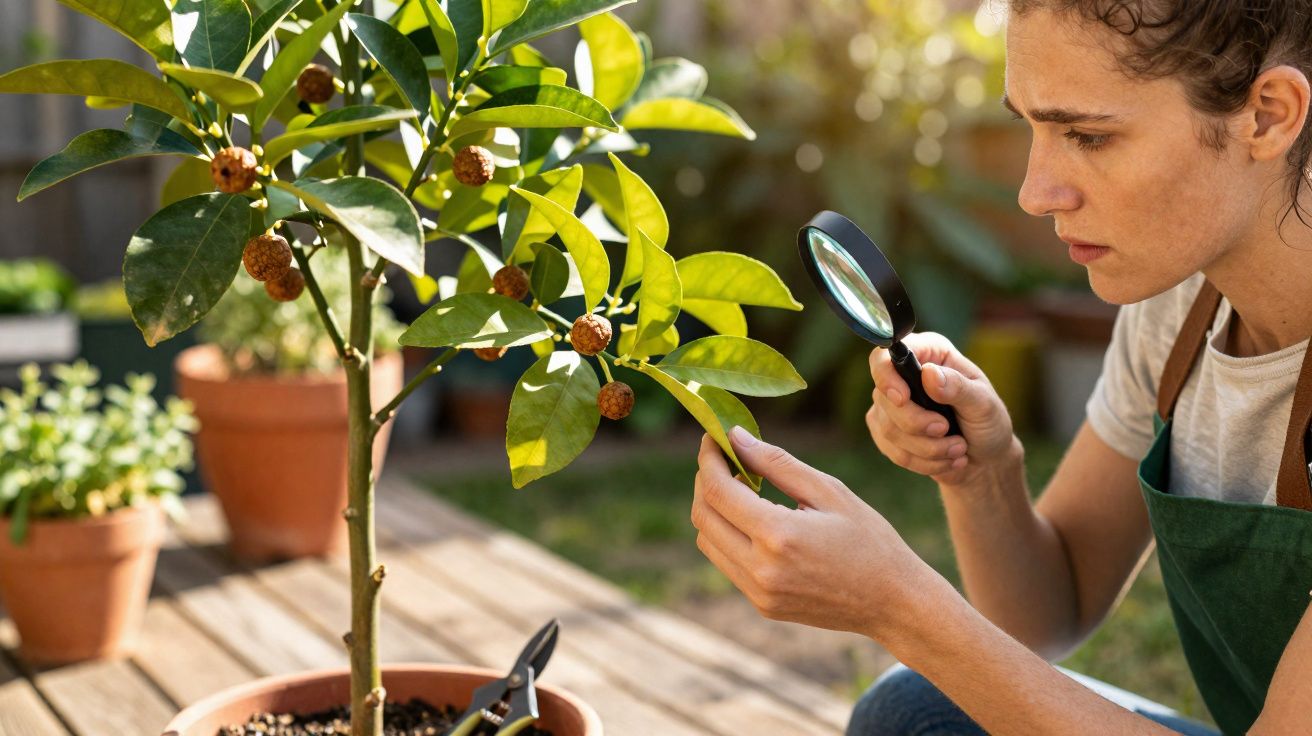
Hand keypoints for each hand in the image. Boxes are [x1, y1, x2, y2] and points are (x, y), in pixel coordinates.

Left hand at [691, 428, 944, 638]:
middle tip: (724, 457)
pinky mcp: (762, 605)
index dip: (708, 458)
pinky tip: (753, 517)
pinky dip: (727, 533)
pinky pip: (725, 562)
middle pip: (703, 515)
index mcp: (778, 536)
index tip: (712, 435)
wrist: (894, 602)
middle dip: (705, 480)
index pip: (718, 490)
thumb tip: (735, 436)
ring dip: (713, 508)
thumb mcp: (829, 490)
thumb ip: (776, 463)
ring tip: (741, 485)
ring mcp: (758, 592)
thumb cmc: (869, 539)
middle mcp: (761, 569)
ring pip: (707, 540)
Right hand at [867, 332, 1017, 487]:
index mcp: (929, 355)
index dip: (886, 376)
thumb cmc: (988, 423)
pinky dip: (922, 461)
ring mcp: (891, 406)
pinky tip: (945, 459)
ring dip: (927, 448)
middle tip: (946, 430)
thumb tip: (929, 374)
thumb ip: (958, 388)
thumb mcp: (984, 404)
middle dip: (916, 423)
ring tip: (958, 449)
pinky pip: (892, 451)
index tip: (903, 399)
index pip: (886, 356)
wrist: (986, 459)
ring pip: (888, 429)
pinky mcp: (887, 432)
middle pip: (883, 397)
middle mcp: (905, 375)